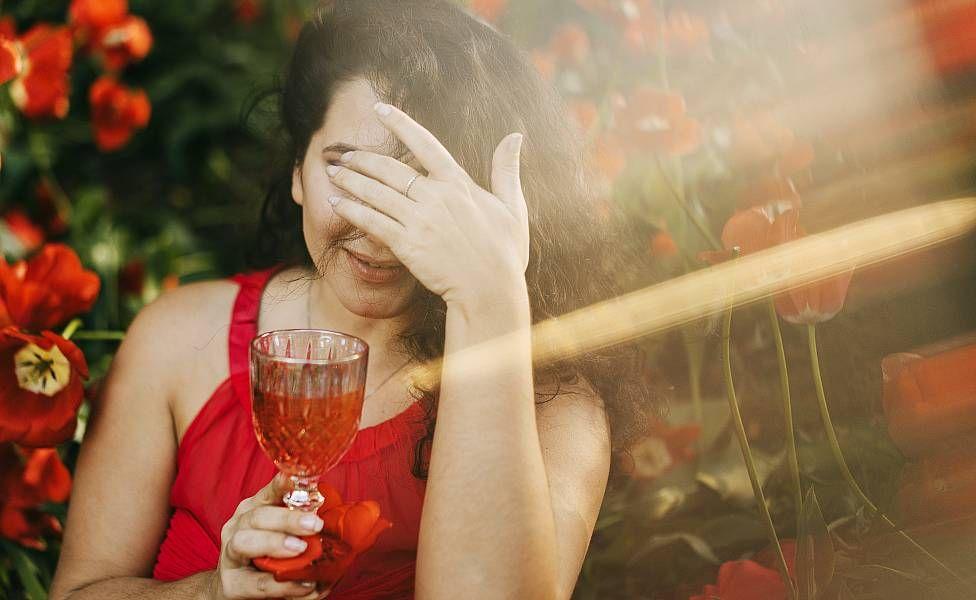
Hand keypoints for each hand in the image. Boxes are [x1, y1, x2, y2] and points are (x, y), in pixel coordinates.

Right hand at [211, 473, 325, 598]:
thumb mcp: (287, 538)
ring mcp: (230, 554)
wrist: (239, 591)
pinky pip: (255, 582)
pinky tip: (303, 585)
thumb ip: (307, 530)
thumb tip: (347, 527)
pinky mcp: (231, 584)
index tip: (300, 480)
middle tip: (313, 524)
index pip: (269, 491)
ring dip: (274, 544)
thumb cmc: (270, 560)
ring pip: (245, 542)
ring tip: (300, 550)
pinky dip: (281, 584)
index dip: (283, 484)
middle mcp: (239, 526)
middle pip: (258, 515)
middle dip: (287, 519)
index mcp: (256, 509)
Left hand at [325, 101, 528, 305]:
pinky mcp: (406, 244)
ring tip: (333, 173)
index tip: (380, 109)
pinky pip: (372, 222)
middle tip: (343, 155)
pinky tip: (335, 204)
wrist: (490, 291)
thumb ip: (507, 170)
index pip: (425, 143)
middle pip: (390, 169)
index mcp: (459, 184)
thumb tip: (515, 137)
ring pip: (376, 193)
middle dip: (363, 159)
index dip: (401, 124)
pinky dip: (352, 210)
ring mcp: (419, 220)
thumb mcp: (512, 207)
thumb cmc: (505, 253)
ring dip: (351, 181)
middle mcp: (435, 196)